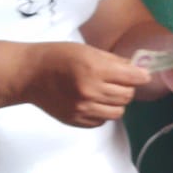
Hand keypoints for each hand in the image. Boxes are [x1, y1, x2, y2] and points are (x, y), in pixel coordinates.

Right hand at [21, 42, 149, 126]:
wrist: (29, 74)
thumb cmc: (58, 56)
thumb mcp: (87, 50)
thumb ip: (114, 62)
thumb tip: (137, 70)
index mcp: (95, 69)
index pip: (132, 78)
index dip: (141, 76)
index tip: (142, 75)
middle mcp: (91, 91)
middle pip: (127, 96)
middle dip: (128, 88)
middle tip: (119, 82)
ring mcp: (83, 109)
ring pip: (118, 112)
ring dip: (117, 103)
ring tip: (107, 94)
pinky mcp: (76, 121)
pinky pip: (102, 121)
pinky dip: (103, 113)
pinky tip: (94, 102)